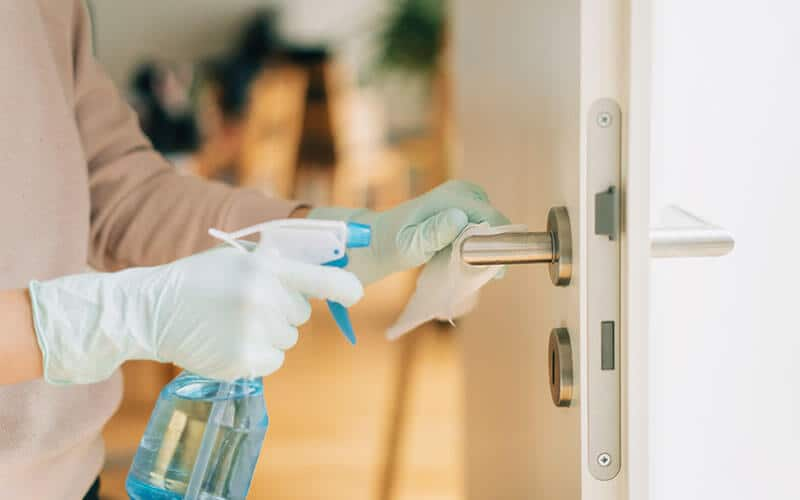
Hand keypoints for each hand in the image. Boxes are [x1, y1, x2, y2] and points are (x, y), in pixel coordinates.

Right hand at [29, 246, 362, 383]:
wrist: (152, 310)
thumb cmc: (200, 280)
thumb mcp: (239, 258)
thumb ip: (279, 263)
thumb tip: (324, 271)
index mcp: (267, 267)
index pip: (324, 280)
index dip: (346, 289)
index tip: (355, 294)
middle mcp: (265, 298)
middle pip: (302, 315)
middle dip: (283, 311)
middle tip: (246, 304)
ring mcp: (254, 331)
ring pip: (288, 340)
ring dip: (268, 334)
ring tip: (232, 322)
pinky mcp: (244, 361)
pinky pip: (273, 361)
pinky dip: (258, 356)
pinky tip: (229, 342)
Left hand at [310, 180, 509, 284]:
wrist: (379, 240)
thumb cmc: (392, 245)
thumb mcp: (411, 244)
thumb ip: (434, 232)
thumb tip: (458, 218)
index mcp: (453, 197)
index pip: (493, 218)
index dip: (499, 244)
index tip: (495, 271)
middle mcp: (462, 191)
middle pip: (495, 221)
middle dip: (493, 246)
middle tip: (478, 271)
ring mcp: (462, 197)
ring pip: (491, 225)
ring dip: (486, 246)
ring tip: (471, 266)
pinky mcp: (461, 206)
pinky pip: (482, 225)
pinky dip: (479, 242)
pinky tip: (467, 258)